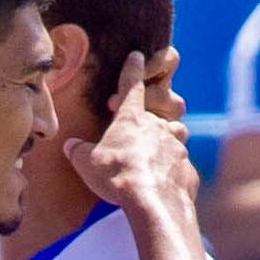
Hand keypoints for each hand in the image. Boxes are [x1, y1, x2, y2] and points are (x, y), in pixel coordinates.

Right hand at [67, 54, 195, 210]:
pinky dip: (174, 171)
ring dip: (168, 141)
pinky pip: (183, 166)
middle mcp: (158, 127)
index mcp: (132, 117)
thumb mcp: (87, 162)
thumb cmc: (117, 176)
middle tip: (137, 136)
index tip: (136, 56)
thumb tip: (70, 146)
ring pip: (177, 134)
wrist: (153, 203)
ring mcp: (178, 148)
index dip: (132, 69)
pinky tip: (164, 184)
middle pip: (159, 114)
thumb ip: (79, 150)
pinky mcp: (189, 172)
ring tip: (155, 155)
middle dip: (150, 119)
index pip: (131, 85)